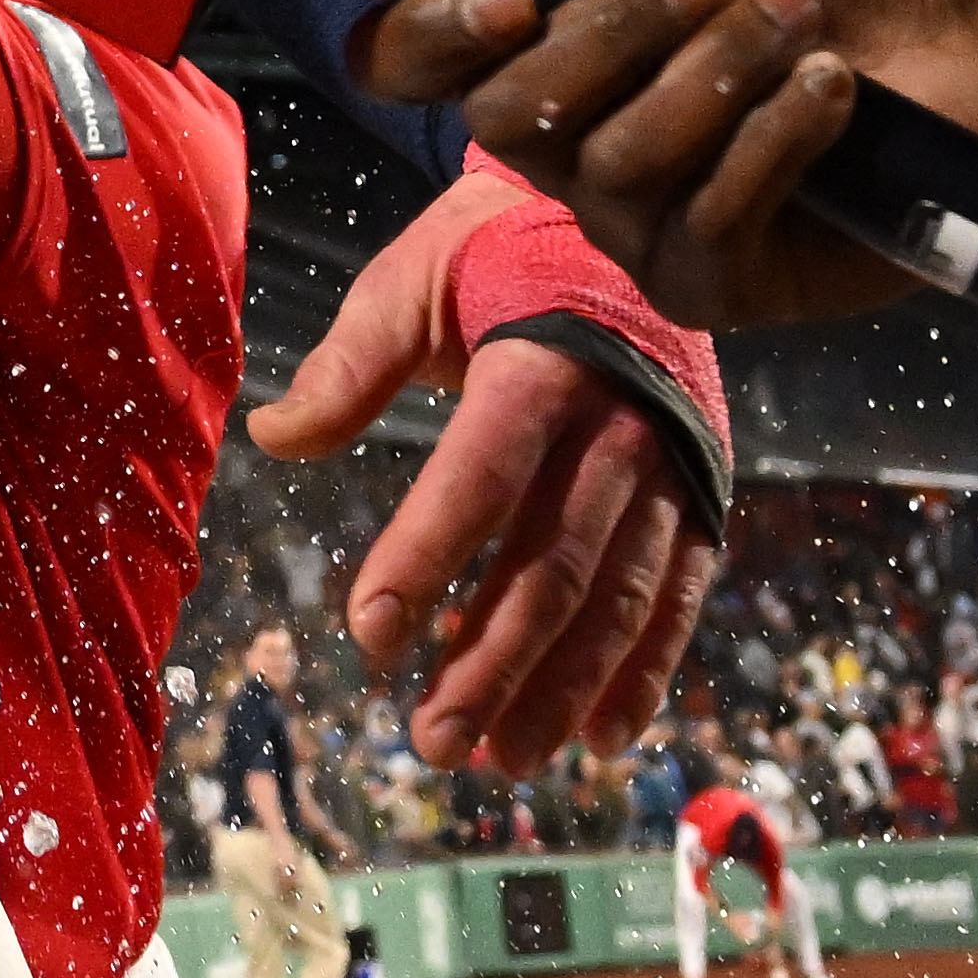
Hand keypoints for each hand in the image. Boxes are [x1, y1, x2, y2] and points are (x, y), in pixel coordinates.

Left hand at [245, 176, 718, 773]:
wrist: (631, 220)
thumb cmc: (499, 253)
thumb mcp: (416, 277)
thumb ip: (351, 362)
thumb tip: (272, 436)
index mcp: (542, 365)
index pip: (480, 477)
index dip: (427, 559)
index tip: (370, 636)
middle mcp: (620, 424)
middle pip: (555, 564)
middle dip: (492, 662)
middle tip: (433, 741)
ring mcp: (673, 466)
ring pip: (619, 597)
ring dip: (562, 687)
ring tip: (502, 757)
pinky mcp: (705, 495)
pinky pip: (681, 595)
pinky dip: (646, 671)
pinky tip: (602, 739)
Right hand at [344, 0, 873, 335]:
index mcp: (521, 50)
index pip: (400, 65)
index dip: (433, 36)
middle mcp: (560, 151)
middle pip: (506, 122)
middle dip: (619, 34)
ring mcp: (635, 228)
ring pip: (617, 168)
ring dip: (721, 74)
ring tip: (798, 22)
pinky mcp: (720, 283)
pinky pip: (706, 224)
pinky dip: (776, 138)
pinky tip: (833, 93)